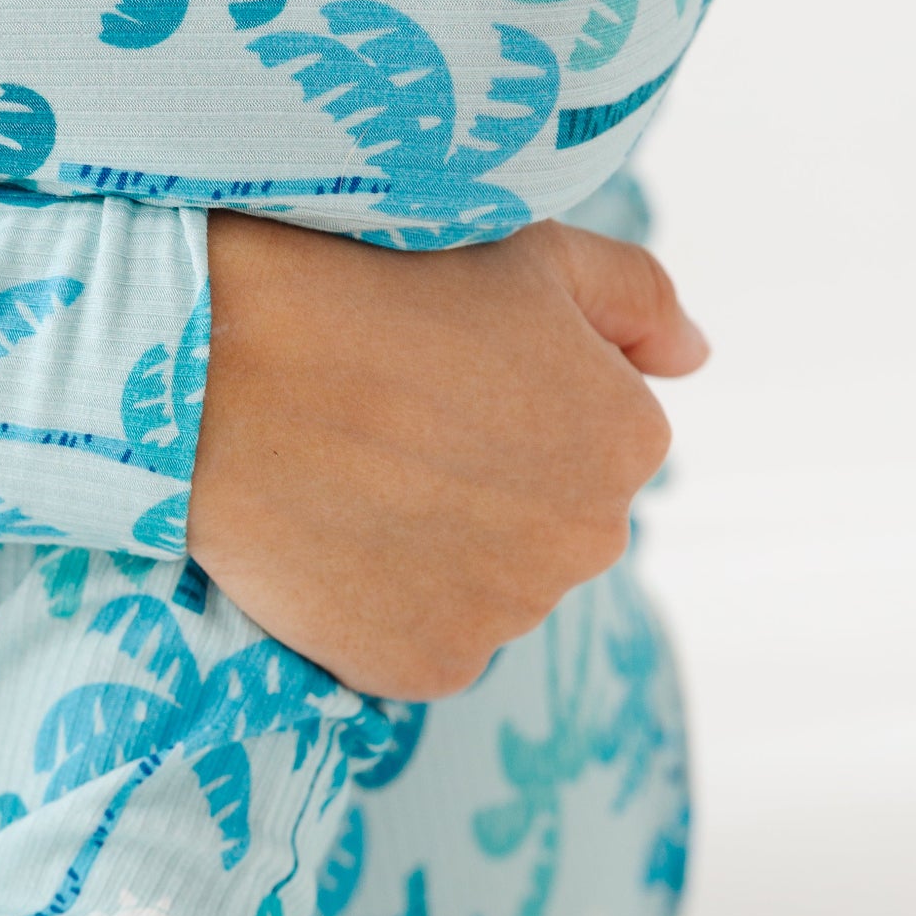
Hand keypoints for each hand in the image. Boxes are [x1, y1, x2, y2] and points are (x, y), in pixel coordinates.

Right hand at [188, 215, 707, 700]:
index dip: (500, 397)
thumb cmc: (366, 279)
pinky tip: (321, 532)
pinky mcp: (419, 667)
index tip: (424, 369)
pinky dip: (373, 601)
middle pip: (537, 518)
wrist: (220, 358)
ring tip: (339, 470)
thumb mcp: (524, 247)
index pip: (586, 435)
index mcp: (627, 437)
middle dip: (475, 479)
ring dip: (427, 544)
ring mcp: (504, 615)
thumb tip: (695, 359)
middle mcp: (589, 541)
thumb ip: (635, 299)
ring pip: (477, 583)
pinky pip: (411, 638)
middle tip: (378, 420)